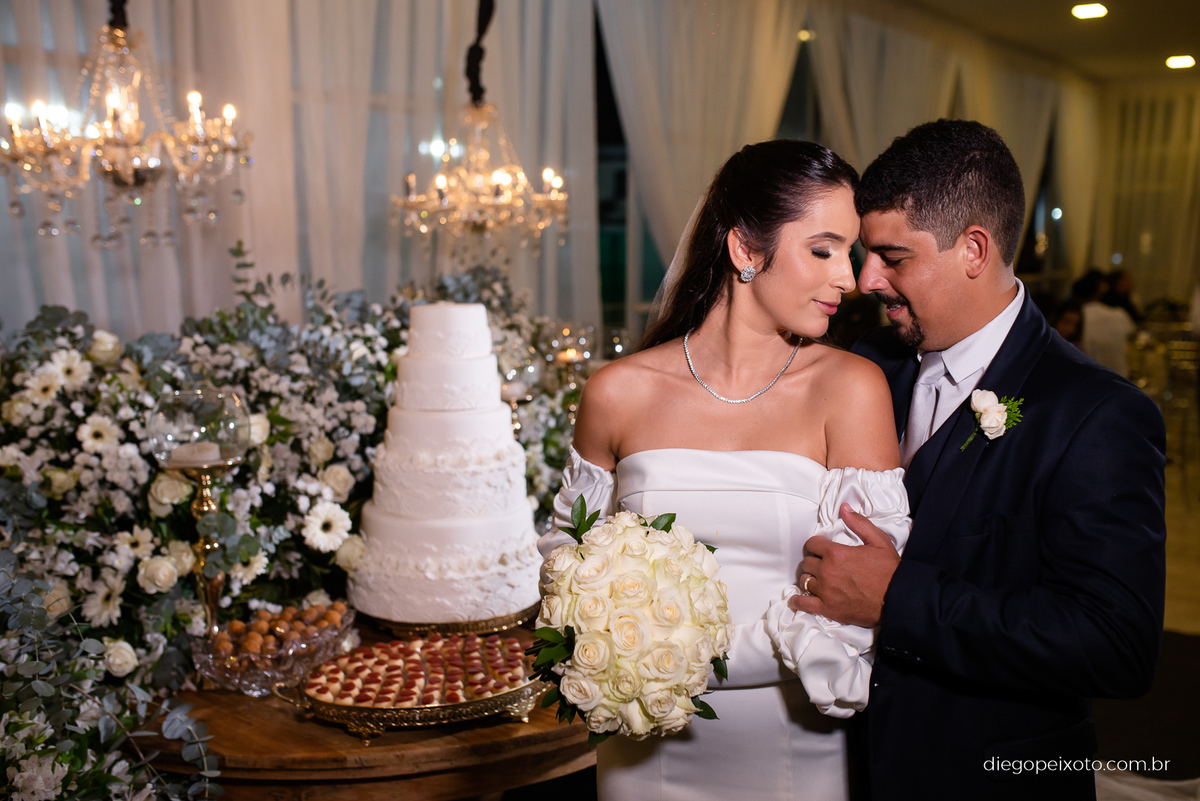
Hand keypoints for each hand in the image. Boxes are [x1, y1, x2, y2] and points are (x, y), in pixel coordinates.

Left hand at [789, 503, 900, 626]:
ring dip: (809, 578)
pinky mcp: (827, 608)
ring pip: (804, 580)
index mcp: (836, 553)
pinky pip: (803, 603)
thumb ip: (859, 523)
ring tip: (816, 579)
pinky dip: (798, 601)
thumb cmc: (890, 571)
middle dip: (813, 561)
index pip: (812, 544)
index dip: (816, 545)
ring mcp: (826, 591)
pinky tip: (798, 599)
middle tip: (821, 564)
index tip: (820, 549)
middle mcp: (827, 571)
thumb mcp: (878, 541)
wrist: (898, 599)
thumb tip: (844, 508)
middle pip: (806, 562)